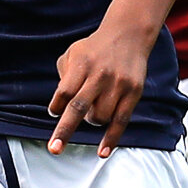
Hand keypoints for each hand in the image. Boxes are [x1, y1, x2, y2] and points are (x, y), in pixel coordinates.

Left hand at [47, 18, 153, 155]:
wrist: (128, 35)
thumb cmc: (94, 49)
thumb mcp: (73, 54)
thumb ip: (64, 78)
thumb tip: (59, 108)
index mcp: (81, 64)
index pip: (64, 91)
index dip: (57, 106)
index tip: (54, 112)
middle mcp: (99, 75)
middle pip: (78, 107)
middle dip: (64, 130)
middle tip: (54, 149)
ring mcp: (118, 85)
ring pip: (99, 117)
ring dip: (91, 121)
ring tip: (92, 110)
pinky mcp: (133, 93)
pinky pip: (120, 121)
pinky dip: (111, 139)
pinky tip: (102, 152)